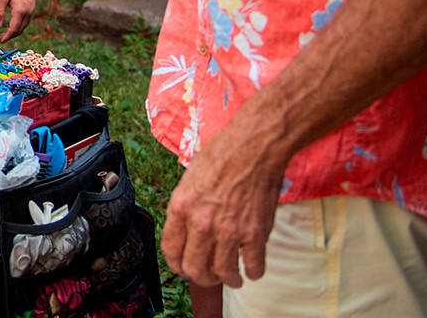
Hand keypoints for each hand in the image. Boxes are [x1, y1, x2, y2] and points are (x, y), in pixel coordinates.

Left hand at [0, 0, 34, 40]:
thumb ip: (0, 12)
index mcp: (20, 11)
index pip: (14, 29)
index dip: (7, 36)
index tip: (1, 40)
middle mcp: (28, 12)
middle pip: (20, 30)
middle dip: (11, 35)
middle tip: (1, 37)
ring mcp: (32, 10)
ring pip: (24, 26)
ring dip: (15, 31)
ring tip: (6, 32)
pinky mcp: (32, 7)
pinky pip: (26, 20)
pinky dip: (20, 25)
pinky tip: (13, 23)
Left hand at [161, 117, 287, 286]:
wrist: (253, 147)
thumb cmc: (222, 155)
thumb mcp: (189, 179)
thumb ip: (186, 207)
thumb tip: (186, 228)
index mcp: (181, 208)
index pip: (171, 250)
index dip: (177, 264)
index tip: (185, 266)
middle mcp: (201, 223)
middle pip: (194, 268)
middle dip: (201, 276)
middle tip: (209, 275)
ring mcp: (229, 231)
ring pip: (223, 273)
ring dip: (228, 279)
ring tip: (233, 276)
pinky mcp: (255, 233)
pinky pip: (253, 266)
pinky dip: (253, 272)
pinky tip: (252, 268)